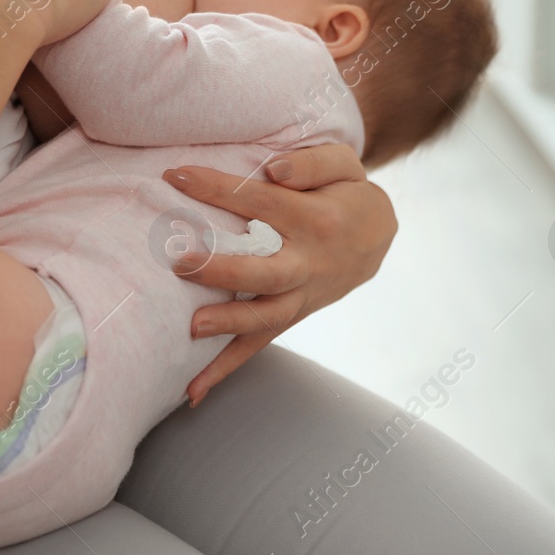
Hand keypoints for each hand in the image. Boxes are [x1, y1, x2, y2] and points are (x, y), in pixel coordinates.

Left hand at [161, 144, 395, 404]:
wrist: (379, 237)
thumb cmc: (348, 193)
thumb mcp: (345, 165)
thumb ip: (312, 162)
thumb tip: (273, 168)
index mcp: (317, 219)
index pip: (260, 202)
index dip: (217, 188)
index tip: (175, 176)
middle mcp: (310, 262)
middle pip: (266, 271)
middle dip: (224, 269)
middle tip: (181, 263)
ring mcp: (302, 295)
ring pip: (266, 316)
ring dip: (229, 323)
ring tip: (191, 327)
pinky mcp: (293, 315)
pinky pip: (258, 344)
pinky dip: (225, 369)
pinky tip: (191, 392)